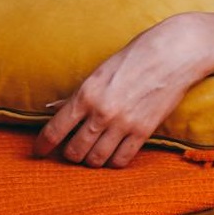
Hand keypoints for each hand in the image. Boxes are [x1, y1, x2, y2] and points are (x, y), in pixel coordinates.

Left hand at [32, 12, 213, 168]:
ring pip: (96, 160)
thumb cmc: (135, 56)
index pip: (56, 130)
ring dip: (91, 160)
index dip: (43, 145)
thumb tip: (52, 108)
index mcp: (86, 93)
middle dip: (70, 153)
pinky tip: (113, 153)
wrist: (173, 53)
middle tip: (73, 149)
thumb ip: (78, 94)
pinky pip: (121, 160)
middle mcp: (101, 112)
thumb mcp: (100, 71)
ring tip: (93, 152)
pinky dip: (113, 161)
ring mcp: (123, 124)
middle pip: (75, 151)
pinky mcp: (143, 132)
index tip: (39, 151)